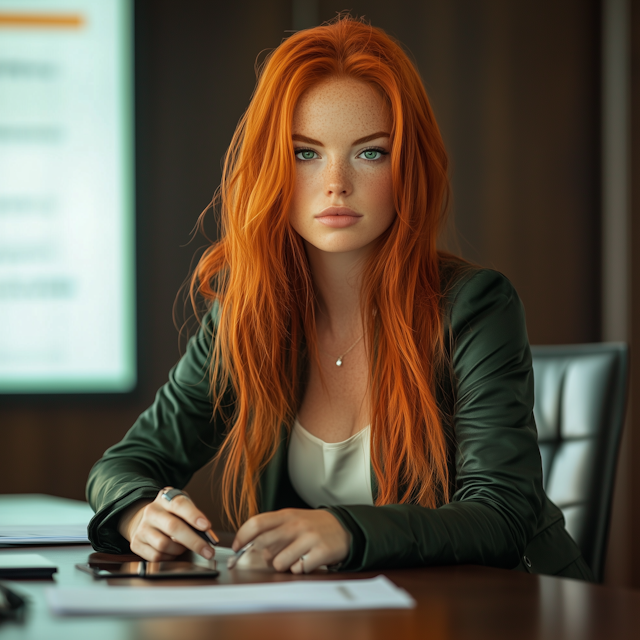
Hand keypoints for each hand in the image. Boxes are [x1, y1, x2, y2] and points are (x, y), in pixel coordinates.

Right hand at [117, 488, 214, 561]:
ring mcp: (142, 527)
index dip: (194, 515)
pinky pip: (156, 556)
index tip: (207, 526)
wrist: (145, 519)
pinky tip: (173, 552)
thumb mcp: (183, 506)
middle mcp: (152, 511)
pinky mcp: (136, 543)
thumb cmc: (171, 513)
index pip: (179, 504)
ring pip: (164, 544)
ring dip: (180, 550)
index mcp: (166, 498)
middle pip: (173, 527)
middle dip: (194, 541)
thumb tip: (207, 535)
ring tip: (186, 548)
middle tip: (208, 551)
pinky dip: (169, 557)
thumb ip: (194, 517)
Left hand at [232, 508, 350, 572]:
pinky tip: (306, 562)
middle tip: (273, 556)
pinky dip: (299, 570)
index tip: (235, 547)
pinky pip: (298, 570)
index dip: (241, 537)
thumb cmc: (313, 525)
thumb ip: (273, 529)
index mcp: (286, 515)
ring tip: (294, 558)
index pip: (257, 523)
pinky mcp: (320, 552)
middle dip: (263, 556)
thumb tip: (250, 545)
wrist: (344, 527)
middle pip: (264, 545)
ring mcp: (309, 538)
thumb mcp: (293, 519)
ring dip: (283, 565)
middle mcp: (296, 525)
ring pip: (279, 563)